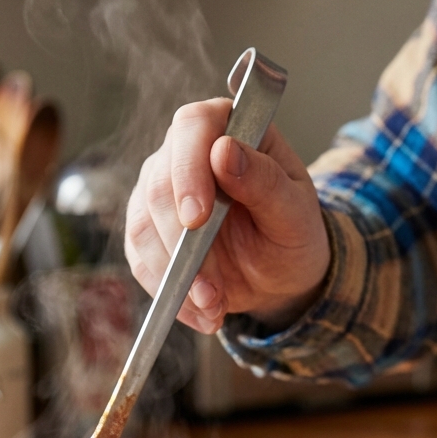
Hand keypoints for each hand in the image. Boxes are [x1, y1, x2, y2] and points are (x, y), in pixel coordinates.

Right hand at [124, 98, 330, 334]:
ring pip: (144, 226)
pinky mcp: (147, 231)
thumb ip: (265, 180)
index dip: (188, 170)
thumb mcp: (295, 211)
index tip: (197, 219)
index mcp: (227, 128)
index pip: (192, 127)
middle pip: (159, 183)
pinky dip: (169, 293)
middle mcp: (185, 153)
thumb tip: (224, 151)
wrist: (279, 274)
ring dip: (176, 276)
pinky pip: (141, 261)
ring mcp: (159, 192)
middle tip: (211, 286)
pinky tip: (201, 311)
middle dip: (183, 244)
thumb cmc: (292, 231)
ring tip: (215, 305)